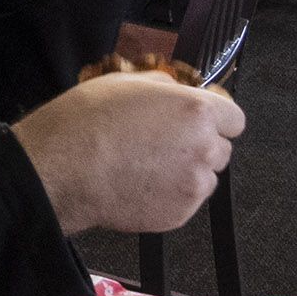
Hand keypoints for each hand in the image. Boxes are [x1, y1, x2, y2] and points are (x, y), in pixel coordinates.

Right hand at [9, 71, 244, 238]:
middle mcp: (203, 147)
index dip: (214, 118)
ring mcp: (194, 184)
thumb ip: (162, 85)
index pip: (234, 118)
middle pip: (221, 148)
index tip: (198, 121)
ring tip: (144, 166)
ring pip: (204, 176)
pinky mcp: (181, 213)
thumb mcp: (122, 82)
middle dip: (198, 145)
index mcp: (195, 110)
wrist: (62, 169)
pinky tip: (137, 183)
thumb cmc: (85, 122)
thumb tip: (174, 90)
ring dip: (185, 171)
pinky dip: (169, 194)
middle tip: (161, 143)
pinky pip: (185, 201)